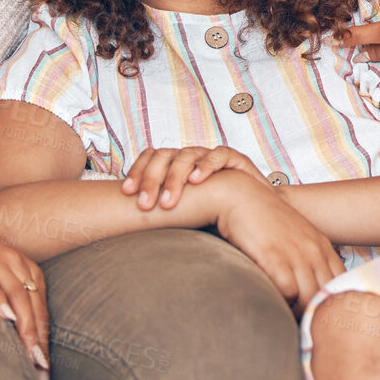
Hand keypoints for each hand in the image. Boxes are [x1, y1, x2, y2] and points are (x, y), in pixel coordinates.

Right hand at [0, 215, 50, 379]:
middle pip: (33, 308)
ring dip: (25, 327)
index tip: (47, 375)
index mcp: (26, 272)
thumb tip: (11, 344)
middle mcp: (16, 265)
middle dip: (39, 343)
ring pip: (16, 296)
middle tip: (42, 374)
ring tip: (30, 355)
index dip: (44, 343)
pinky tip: (3, 316)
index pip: (40, 312)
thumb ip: (5, 302)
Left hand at [121, 146, 265, 210]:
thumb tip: (124, 225)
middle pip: (164, 156)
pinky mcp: (237, 159)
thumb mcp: (183, 213)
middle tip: (145, 205)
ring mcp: (212, 156)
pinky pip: (220, 155)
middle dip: (152, 179)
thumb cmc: (216, 215)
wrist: (255, 213)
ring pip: (188, 155)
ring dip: (176, 177)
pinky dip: (207, 165)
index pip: (151, 157)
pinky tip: (197, 180)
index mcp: (176, 165)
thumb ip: (161, 211)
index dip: (137, 171)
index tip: (127, 192)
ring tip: (168, 202)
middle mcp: (192, 158)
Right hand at [211, 174, 344, 315]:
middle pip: (328, 295)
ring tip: (286, 322)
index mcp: (323, 247)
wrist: (241, 198)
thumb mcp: (295, 240)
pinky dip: (282, 304)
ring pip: (309, 298)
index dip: (335, 305)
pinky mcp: (275, 258)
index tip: (324, 319)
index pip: (343, 284)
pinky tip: (272, 307)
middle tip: (304, 328)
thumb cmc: (264, 222)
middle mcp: (314, 251)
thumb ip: (307, 262)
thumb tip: (309, 294)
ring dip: (298, 314)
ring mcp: (296, 254)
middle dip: (317, 315)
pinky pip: (288, 293)